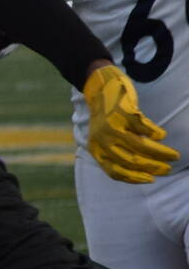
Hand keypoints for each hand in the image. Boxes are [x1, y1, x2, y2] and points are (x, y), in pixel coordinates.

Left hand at [83, 63, 177, 183]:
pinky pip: (144, 128)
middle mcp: (102, 140)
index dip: (134, 178)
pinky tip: (162, 135)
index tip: (151, 180)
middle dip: (153, 167)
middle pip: (131, 160)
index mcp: (96, 149)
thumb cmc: (106, 117)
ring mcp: (112, 126)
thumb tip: (142, 172)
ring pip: (141, 146)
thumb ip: (116, 153)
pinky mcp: (124, 113)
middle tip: (168, 169)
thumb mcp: (104, 138)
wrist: (100, 88)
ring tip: (173, 155)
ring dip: (160, 153)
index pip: (115, 171)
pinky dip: (156, 133)